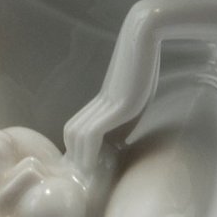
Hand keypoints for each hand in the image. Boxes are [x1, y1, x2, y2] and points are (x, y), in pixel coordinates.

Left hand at [63, 2, 162, 177]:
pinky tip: (92, 165)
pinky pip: (91, 133)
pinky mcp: (114, 105)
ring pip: (75, 134)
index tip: (88, 168)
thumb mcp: (136, 93)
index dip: (80, 149)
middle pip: (71, 132)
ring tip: (85, 177)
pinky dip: (87, 151)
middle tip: (82, 179)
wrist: (144, 37)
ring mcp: (104, 104)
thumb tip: (127, 130)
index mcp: (102, 101)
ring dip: (78, 158)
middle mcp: (98, 103)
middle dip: (74, 156)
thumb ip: (128, 110)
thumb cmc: (144, 63)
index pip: (79, 128)